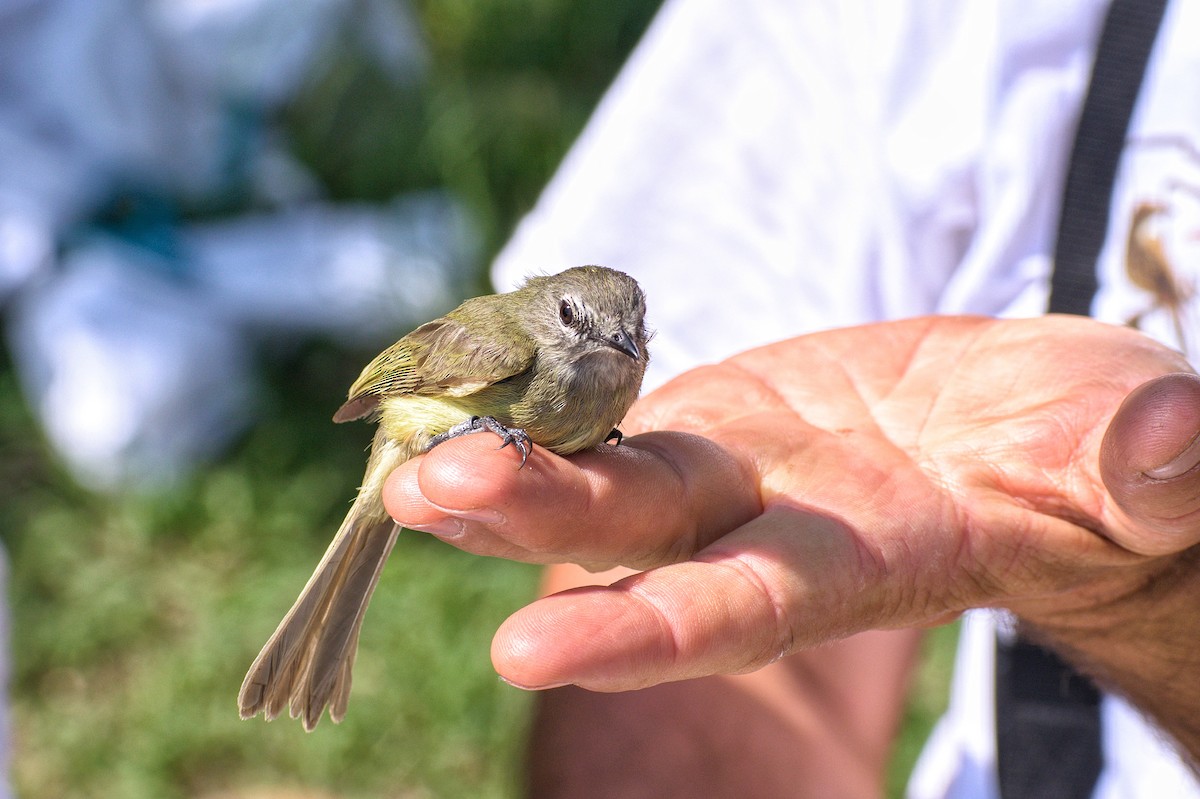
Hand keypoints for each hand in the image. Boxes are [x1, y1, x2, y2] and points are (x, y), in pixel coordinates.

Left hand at [384, 315, 1199, 755]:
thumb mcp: (1141, 457)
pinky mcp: (715, 411)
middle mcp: (774, 526)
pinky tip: (470, 376)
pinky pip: (614, 404)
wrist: (1031, 423)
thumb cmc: (1099, 452)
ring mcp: (735, 467)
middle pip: (641, 534)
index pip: (746, 603)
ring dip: (509, 461)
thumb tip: (1165, 452)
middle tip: (420, 498)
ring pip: (606, 470)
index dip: (646, 626)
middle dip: (536, 523)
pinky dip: (541, 394)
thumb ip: (1148, 467)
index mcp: (868, 558)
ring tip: (410, 453)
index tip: (527, 647)